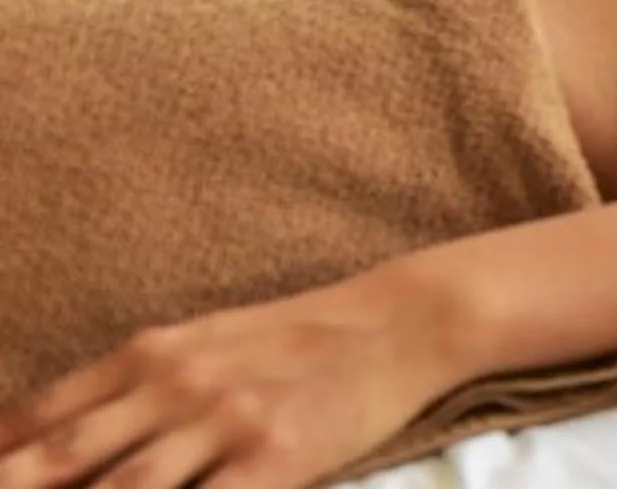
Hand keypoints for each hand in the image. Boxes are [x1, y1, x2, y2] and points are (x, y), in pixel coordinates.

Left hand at [0, 269, 463, 488]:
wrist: (402, 319)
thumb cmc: (298, 337)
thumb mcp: (205, 341)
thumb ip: (131, 385)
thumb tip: (46, 433)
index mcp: (151, 354)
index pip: (41, 415)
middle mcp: (176, 385)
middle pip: (61, 458)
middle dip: (14, 485)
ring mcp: (226, 421)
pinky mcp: (277, 455)